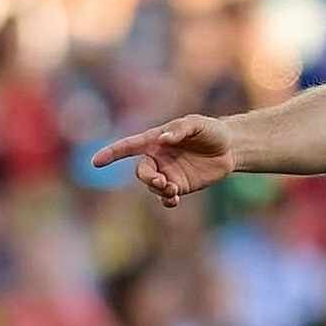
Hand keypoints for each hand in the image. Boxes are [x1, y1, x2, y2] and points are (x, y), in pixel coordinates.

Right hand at [91, 115, 236, 207]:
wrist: (230, 147)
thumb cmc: (211, 131)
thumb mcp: (197, 125)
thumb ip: (180, 130)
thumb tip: (163, 139)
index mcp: (156, 140)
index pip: (128, 147)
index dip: (111, 153)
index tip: (95, 162)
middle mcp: (158, 158)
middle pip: (141, 172)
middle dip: (147, 179)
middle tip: (162, 182)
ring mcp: (167, 173)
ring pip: (152, 186)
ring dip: (159, 190)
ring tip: (174, 190)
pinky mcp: (180, 186)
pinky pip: (166, 197)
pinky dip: (167, 201)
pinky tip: (174, 200)